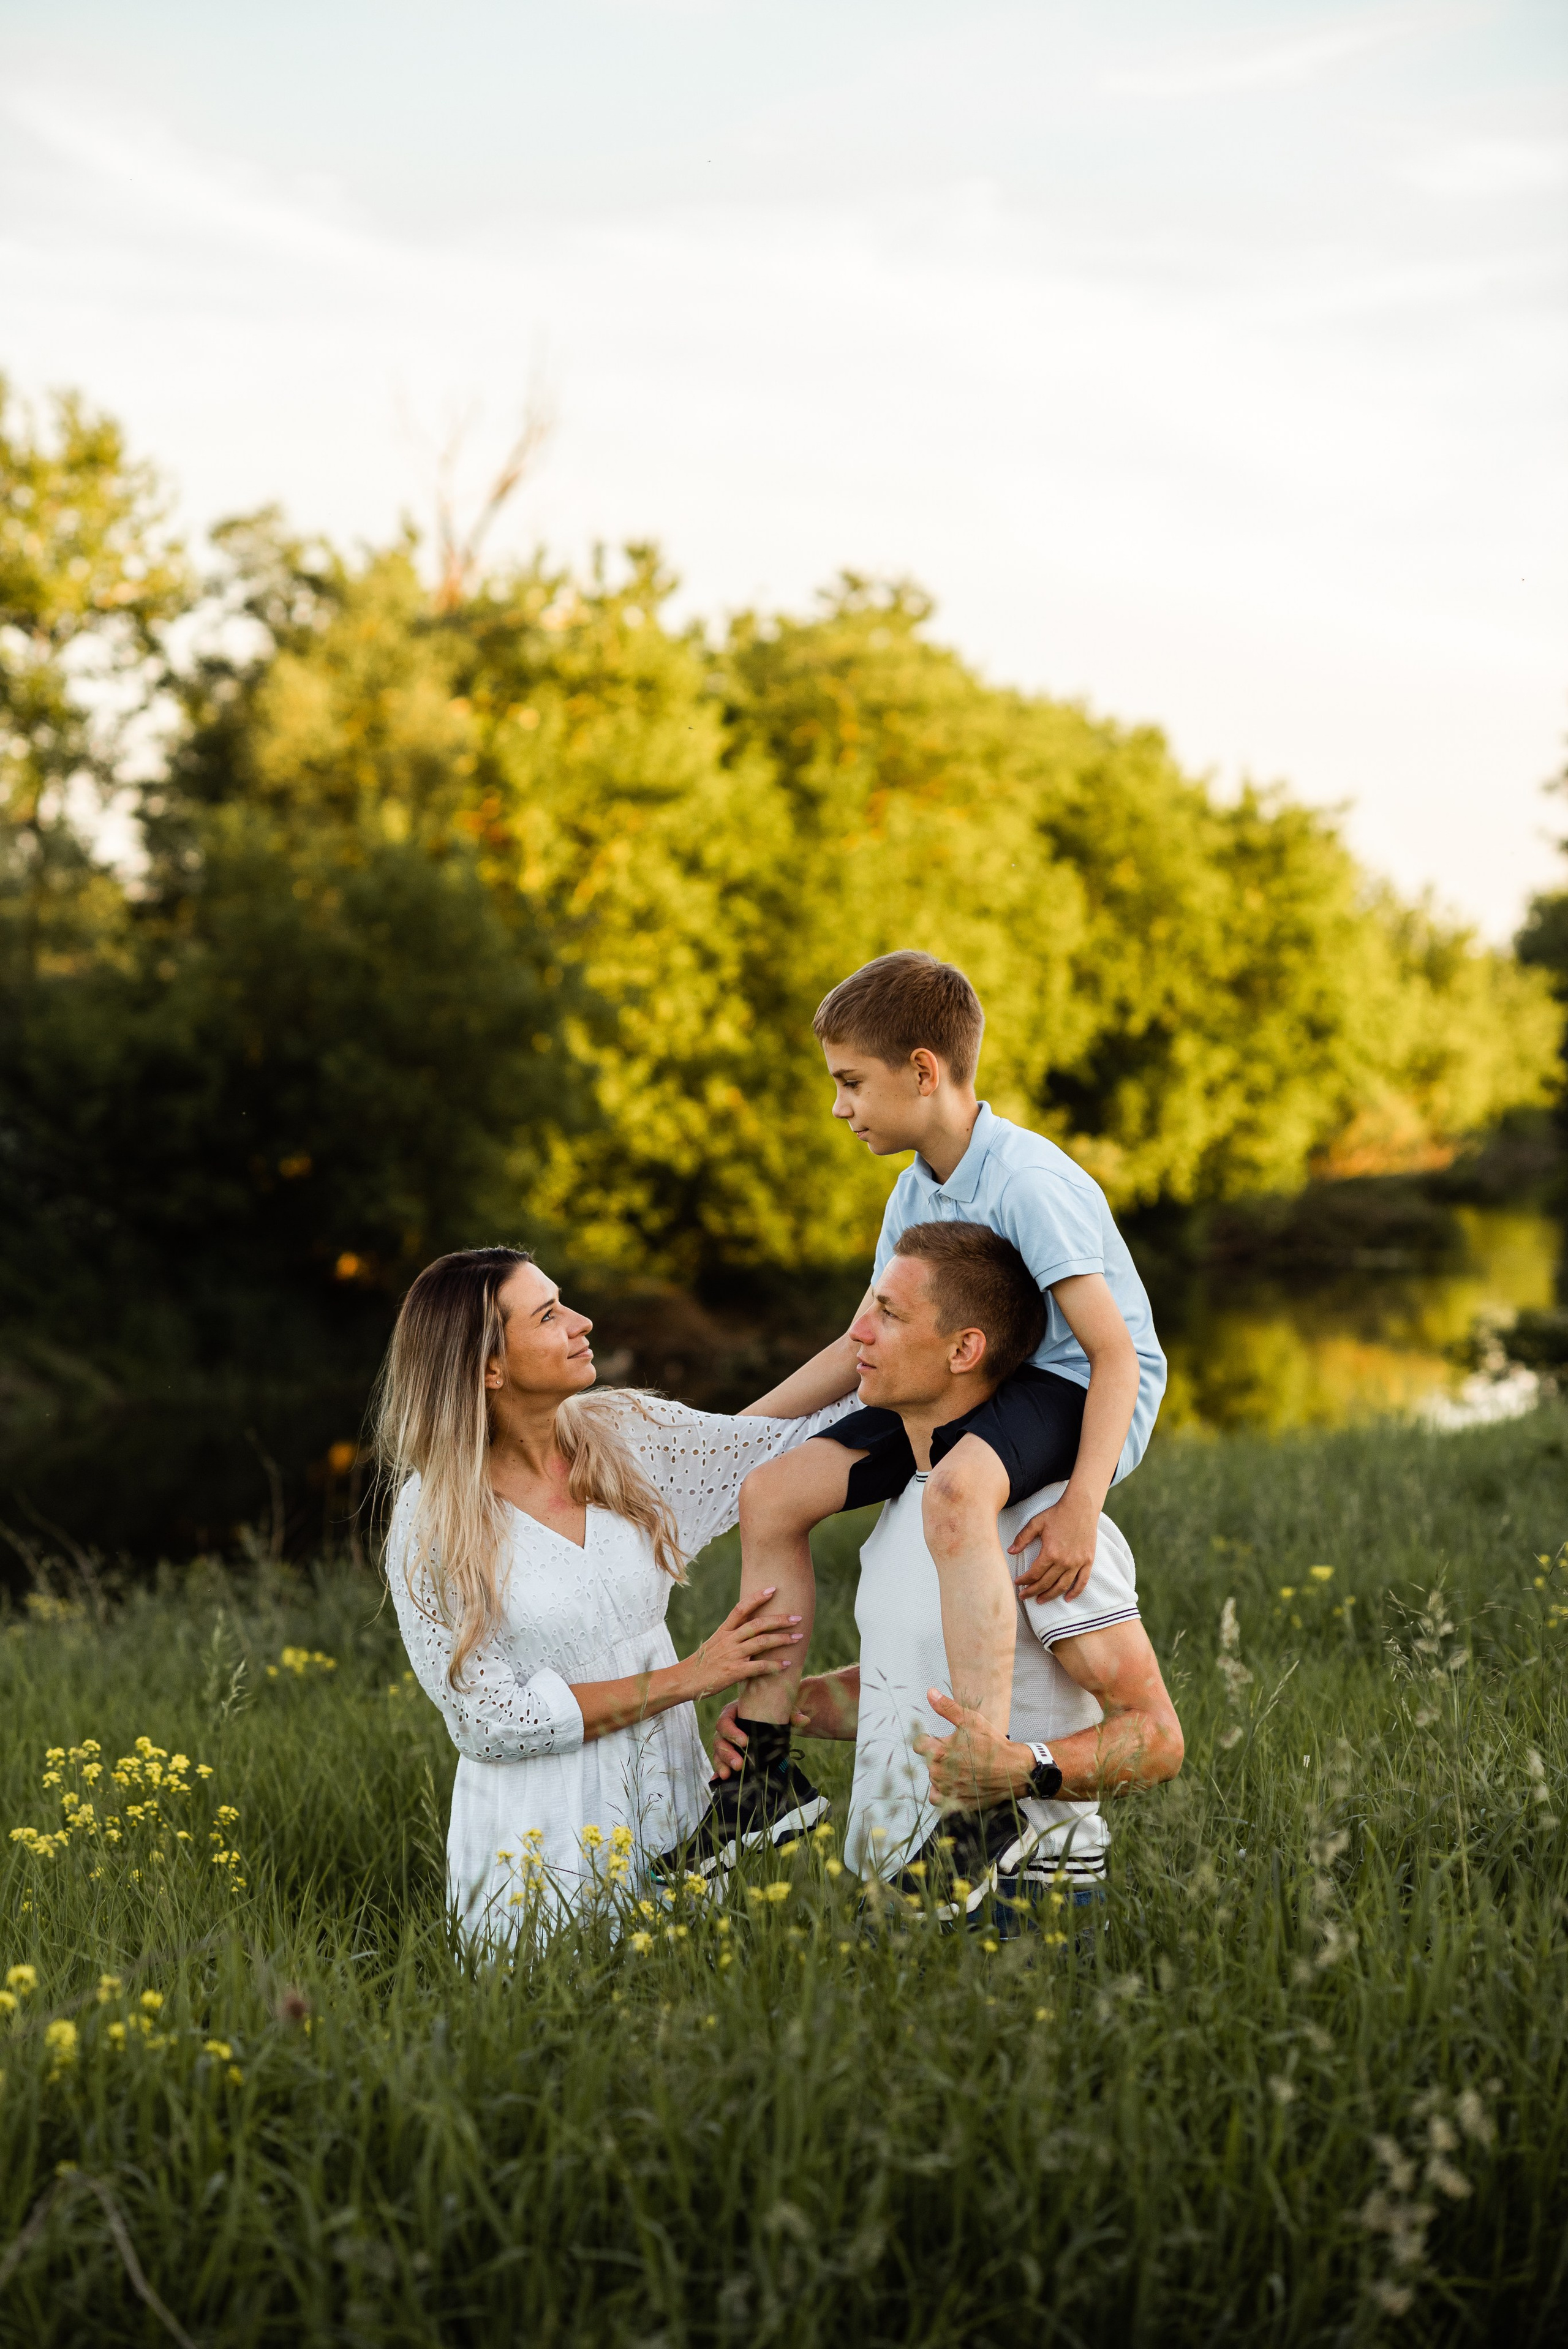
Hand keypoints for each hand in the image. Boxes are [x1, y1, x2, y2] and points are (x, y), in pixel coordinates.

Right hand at [681, 1588, 803, 1703]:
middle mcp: (729, 1640)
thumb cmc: (702, 1663)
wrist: (684, 1680)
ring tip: (798, 1638)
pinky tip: (787, 1664)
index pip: (741, 1608)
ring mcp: (732, 1655)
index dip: (757, 1597)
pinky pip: (759, 1667)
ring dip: (782, 1639)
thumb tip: (750, 1629)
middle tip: (797, 1617)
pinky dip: (775, 1665)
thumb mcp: (715, 1643)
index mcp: (724, 1631)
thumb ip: (732, 1636)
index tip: (773, 1589)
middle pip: (757, 1624)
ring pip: (762, 1642)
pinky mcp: (734, 1672)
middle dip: (779, 1620)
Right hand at [709, 1694, 809, 1778]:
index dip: (732, 1732)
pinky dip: (719, 1771)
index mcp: (733, 1712)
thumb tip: (804, 1720)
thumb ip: (791, 1714)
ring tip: (728, 1775)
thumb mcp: (780, 1710)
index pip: (725, 1721)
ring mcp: (725, 1741)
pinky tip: (720, 1780)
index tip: (745, 1742)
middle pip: (720, 1739)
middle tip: (739, 1765)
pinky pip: (720, 1762)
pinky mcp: (727, 1753)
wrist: (769, 1717)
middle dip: (728, 1753)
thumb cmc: (772, 1711)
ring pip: (718, 1752)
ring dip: (722, 1764)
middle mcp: (726, 1727)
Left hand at [916, 1691, 1031, 1809]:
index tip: (941, 1740)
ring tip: (961, 1767)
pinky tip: (954, 1783)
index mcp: (939, 1753)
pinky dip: (942, 1792)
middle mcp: (939, 1774)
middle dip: (939, 1755)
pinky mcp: (956, 1803)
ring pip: (933, 1779)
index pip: (919, 1745)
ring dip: (942, 1773)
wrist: (1014, 1770)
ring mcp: (947, 1790)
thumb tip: (930, 1693)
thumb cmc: (993, 1744)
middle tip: (958, 1752)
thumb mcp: (971, 1720)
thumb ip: (947, 1708)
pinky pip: (938, 1798)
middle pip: (928, 1762)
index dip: (929, 1740)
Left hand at [1010, 1488, 1098, 1602]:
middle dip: (1032, 1592)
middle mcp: (1064, 1561)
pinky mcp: (1088, 1561)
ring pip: (1062, 1586)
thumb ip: (1022, 1538)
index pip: (1034, 1574)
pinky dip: (1075, 1592)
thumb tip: (1010, 1551)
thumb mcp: (1036, 1522)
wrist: (1081, 1506)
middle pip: (1046, 1583)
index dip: (1024, 1581)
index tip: (1017, 1583)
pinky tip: (1067, 1598)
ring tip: (1040, 1600)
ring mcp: (1077, 1563)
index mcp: (1050, 1552)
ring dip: (1050, 1595)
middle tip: (1024, 1596)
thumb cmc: (1057, 1513)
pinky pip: (1082, 1582)